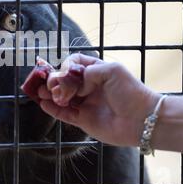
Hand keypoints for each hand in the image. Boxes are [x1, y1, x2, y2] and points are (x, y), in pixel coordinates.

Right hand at [38, 53, 160, 146]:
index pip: (74, 63)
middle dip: (54, 81)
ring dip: (49, 94)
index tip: (66, 73)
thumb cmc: (130, 92)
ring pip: (61, 97)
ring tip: (40, 93)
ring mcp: (85, 104)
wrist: (142, 119)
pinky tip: (44, 103)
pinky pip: (64, 114)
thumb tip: (71, 84)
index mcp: (96, 72)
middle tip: (49, 85)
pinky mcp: (83, 120)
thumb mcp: (111, 71)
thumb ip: (87, 72)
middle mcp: (88, 87)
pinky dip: (53, 109)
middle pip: (64, 81)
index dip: (66, 67)